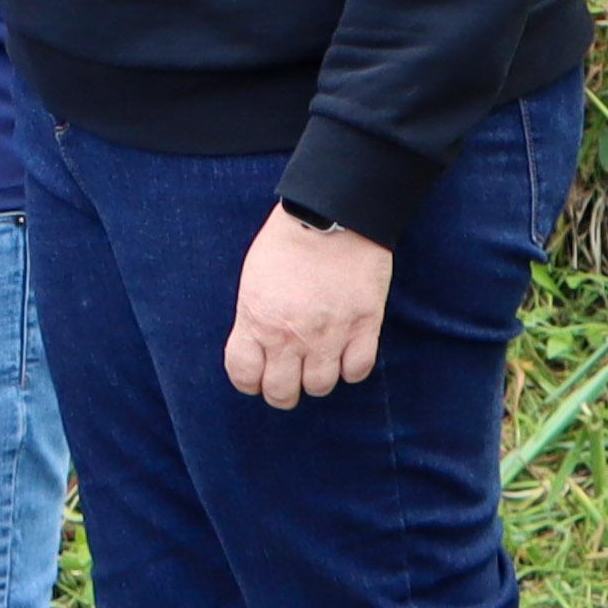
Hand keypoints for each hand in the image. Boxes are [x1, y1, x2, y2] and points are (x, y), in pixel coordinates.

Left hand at [224, 209, 390, 406]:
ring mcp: (329, 334)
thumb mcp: (254, 279)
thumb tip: (257, 348)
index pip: (244, 376)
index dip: (249, 382)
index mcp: (257, 320)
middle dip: (282, 392)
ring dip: (317, 379)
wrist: (335, 214)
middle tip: (288, 380)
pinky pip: (357, 371)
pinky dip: (350, 368)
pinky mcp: (364, 326)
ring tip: (318, 362)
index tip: (257, 377)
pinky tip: (345, 353)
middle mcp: (290, 336)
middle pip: (282, 393)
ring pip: (321, 387)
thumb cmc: (288, 240)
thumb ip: (254, 318)